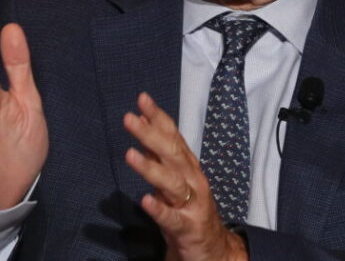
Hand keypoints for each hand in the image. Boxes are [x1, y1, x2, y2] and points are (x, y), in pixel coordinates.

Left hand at [124, 92, 247, 260]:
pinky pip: (172, 218)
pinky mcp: (188, 228)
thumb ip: (160, 159)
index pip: (173, 136)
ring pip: (172, 182)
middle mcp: (192, 180)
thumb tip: (144, 133)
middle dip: (150, 134)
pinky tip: (145, 200)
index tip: (142, 100)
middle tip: (130, 119)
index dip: (158, 117)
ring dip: (150, 167)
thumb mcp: (174, 182)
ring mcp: (192, 204)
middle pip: (172, 153)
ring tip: (130, 155)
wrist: (214, 251)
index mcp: (188, 167)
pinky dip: (159, 209)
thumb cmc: (190, 213)